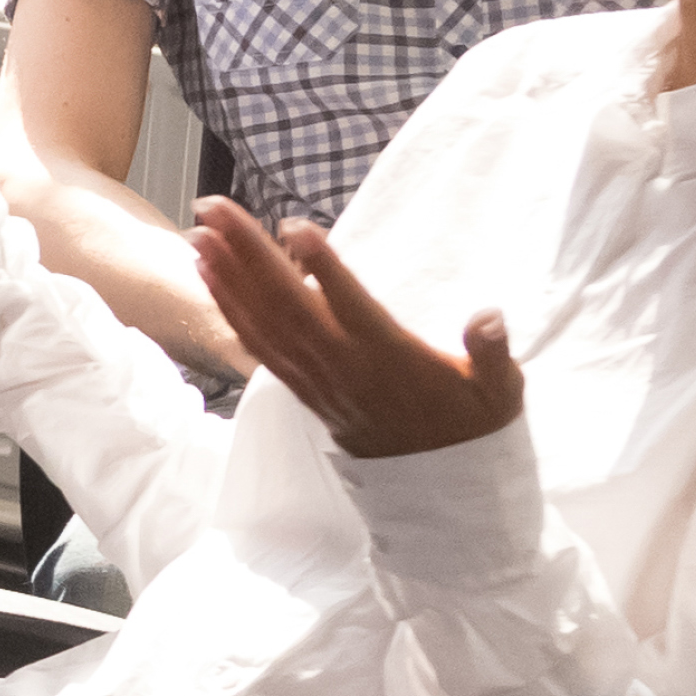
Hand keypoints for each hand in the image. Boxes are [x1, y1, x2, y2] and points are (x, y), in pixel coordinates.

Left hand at [195, 198, 519, 459]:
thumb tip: (490, 318)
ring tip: (198, 231)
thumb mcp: (498, 393)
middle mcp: (344, 366)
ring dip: (227, 275)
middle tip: (213, 205)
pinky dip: (231, 310)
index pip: (348, 306)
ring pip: (264, 322)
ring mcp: (318, 379)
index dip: (321, 267)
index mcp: (389, 357)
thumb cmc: (468, 425)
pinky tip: (209, 277)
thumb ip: (492, 354)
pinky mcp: (304, 390)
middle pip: (287, 303)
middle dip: (247, 252)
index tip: (293, 226)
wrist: (439, 490)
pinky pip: (259, 347)